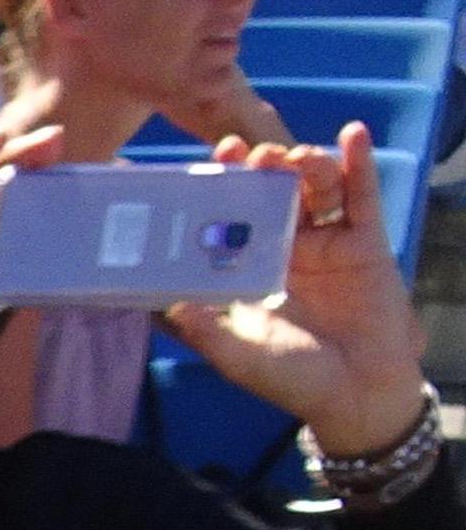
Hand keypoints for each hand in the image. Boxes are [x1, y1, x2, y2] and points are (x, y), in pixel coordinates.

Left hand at [164, 125, 431, 459]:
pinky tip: (352, 135)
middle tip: (244, 151)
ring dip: (303, 166)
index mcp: (247, 270)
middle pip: (269, 195)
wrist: (355, 393)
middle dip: (257, 170)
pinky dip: (358, 165)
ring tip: (293, 155)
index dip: (217, 192)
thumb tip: (163, 308)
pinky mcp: (365, 244)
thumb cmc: (291, 379)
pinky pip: (361, 197)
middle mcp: (284, 249)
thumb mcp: (238, 357)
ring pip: (312, 190)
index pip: (228, 221)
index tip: (204, 169)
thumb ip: (203, 332)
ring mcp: (324, 243)